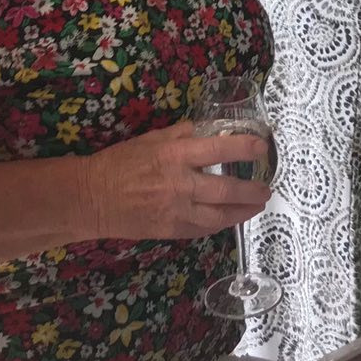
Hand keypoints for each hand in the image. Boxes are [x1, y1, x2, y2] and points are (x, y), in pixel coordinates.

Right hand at [77, 122, 271, 242]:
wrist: (92, 198)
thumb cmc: (120, 163)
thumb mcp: (150, 138)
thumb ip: (182, 134)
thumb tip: (209, 130)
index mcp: (174, 155)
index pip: (220, 150)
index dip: (245, 148)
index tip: (262, 148)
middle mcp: (180, 184)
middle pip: (226, 189)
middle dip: (251, 190)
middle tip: (268, 188)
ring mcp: (176, 210)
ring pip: (220, 215)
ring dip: (243, 211)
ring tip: (258, 205)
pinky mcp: (171, 230)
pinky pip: (204, 229)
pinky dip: (221, 223)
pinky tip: (231, 218)